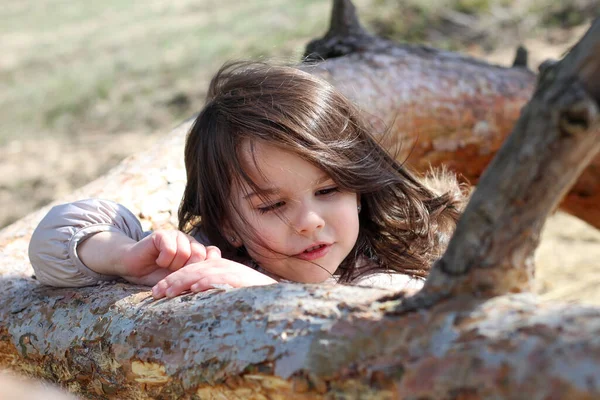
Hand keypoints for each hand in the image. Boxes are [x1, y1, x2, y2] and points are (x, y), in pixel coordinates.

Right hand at [118, 230, 220, 285]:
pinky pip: (170, 249)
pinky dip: (163, 260)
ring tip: (164, 266)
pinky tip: (157, 260)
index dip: (203, 268)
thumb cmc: (158, 275)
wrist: (133, 269)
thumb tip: (214, 278)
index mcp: (197, 249)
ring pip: (184, 253)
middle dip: (186, 269)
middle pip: (200, 254)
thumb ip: (197, 275)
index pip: (213, 254)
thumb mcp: (181, 279)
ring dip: (172, 266)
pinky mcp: (162, 234)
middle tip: (173, 272)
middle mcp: (189, 240)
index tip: (191, 278)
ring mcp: (176, 235)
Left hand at [151, 258, 277, 298]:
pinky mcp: (238, 278)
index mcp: (216, 266)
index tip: (156, 292)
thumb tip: (189, 298)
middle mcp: (221, 265)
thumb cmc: (249, 296)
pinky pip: (218, 278)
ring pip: (201, 273)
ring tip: (167, 292)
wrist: (275, 297)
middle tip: (155, 293)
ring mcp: (230, 270)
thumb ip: (209, 289)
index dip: (172, 279)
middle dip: (171, 281)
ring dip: (183, 281)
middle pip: (191, 270)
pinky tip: (194, 288)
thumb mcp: (225, 288)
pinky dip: (206, 282)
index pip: (189, 270)